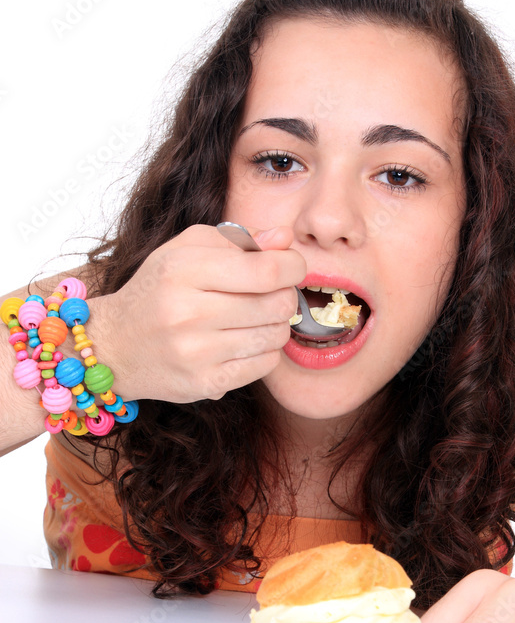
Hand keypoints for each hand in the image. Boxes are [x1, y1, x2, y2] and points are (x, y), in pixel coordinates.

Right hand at [87, 223, 304, 402]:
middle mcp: (187, 313)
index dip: (293, 266)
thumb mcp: (187, 250)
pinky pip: (265, 365)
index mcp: (183, 270)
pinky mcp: (204, 384)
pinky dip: (264, 351)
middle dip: (284, 295)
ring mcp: (195, 353)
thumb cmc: (158, 290)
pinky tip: (244, 341)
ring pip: (275, 336)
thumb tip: (285, 239)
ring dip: (276, 324)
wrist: (113, 346)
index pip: (266, 269)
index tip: (291, 266)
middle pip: (276, 304)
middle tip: (271, 293)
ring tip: (256, 317)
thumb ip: (239, 240)